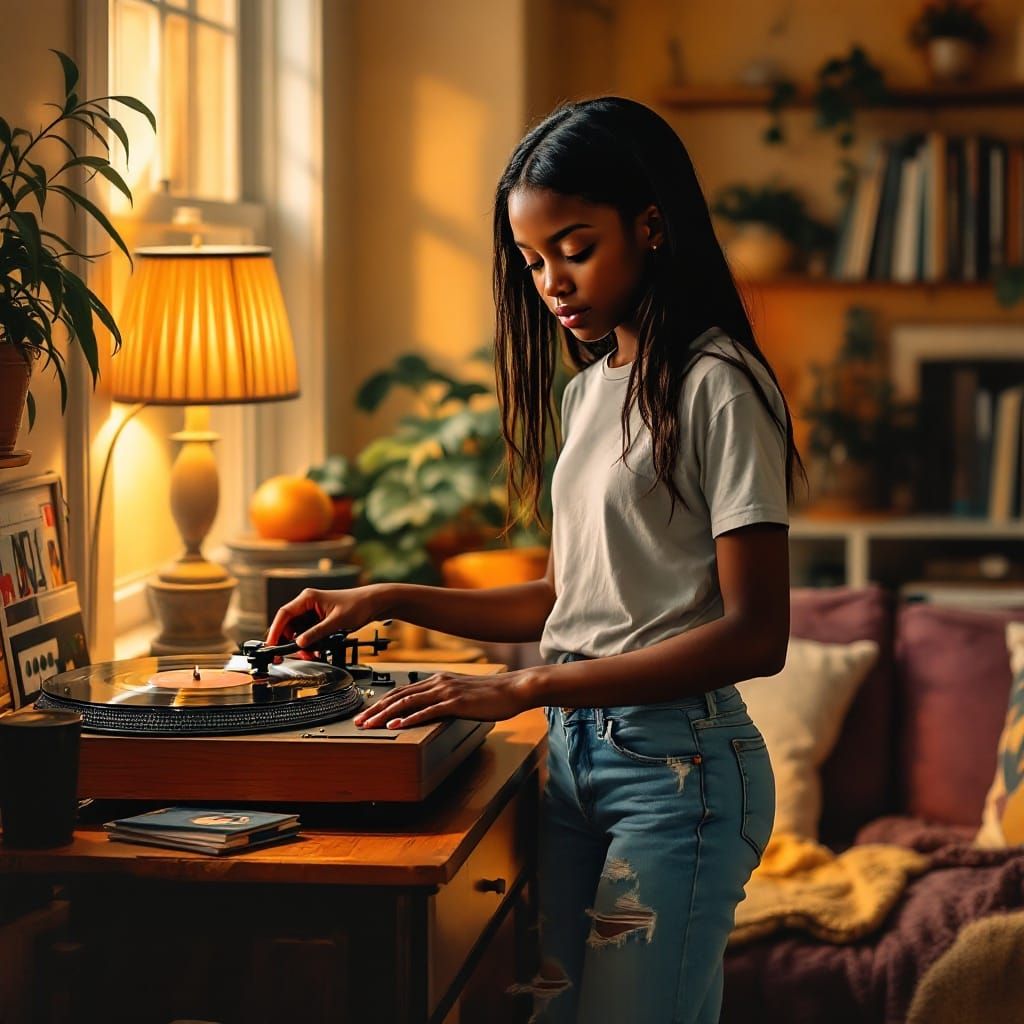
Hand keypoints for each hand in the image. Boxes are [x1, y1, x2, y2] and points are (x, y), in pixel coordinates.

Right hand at [265, 584, 387, 649]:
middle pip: (288, 625)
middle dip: (290, 642)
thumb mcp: (336, 622)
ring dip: (302, 645)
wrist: (373, 604)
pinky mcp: (318, 620)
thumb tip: (299, 643)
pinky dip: (310, 643)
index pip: (284, 614)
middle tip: (291, 656)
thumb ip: (317, 633)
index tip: (271, 645)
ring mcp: (312, 612)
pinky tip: (316, 651)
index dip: (275, 630)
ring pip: (298, 632)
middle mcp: (307, 604)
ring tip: (311, 655)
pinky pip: (308, 633)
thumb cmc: (358, 605)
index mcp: (308, 598)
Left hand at [353, 669, 533, 728]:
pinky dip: (409, 718)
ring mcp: (446, 691)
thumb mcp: (462, 694)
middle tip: (358, 722)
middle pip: (398, 695)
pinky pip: (428, 711)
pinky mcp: (456, 703)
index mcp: (437, 680)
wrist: (514, 688)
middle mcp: (438, 682)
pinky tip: (397, 726)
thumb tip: (429, 710)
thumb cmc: (492, 694)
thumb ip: (444, 699)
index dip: (381, 702)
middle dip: (375, 709)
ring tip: (369, 726)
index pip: (402, 691)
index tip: (366, 713)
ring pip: (408, 702)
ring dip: (385, 715)